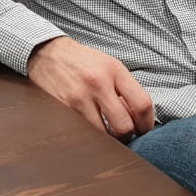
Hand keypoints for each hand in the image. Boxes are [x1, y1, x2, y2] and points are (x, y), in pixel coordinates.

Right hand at [28, 37, 154, 141]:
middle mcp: (98, 83)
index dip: (147, 124)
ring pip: (103, 136)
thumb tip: (139, 119)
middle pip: (123, 126)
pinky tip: (92, 131)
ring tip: (109, 135)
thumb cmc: (83, 61)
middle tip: (127, 137)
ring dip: (109, 141)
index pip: (141, 104)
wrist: (48, 54)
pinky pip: (84, 133)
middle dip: (128, 137)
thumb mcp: (110, 66)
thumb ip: (126, 90)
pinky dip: (91, 137)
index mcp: (114, 70)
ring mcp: (79, 98)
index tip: (145, 130)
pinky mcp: (63, 110)